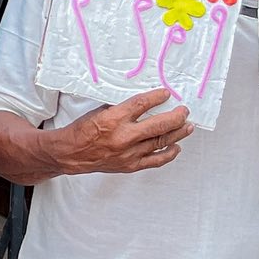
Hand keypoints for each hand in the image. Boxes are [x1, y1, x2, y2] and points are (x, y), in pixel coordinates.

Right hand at [54, 88, 192, 174]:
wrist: (71, 153)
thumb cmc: (83, 131)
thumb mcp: (99, 111)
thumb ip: (121, 108)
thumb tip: (143, 103)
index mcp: (113, 119)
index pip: (142, 104)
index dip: (157, 97)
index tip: (166, 94)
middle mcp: (124, 136)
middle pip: (159, 124)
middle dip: (176, 116)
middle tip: (184, 111)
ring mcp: (129, 153)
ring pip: (161, 142)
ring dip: (178, 133)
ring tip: (188, 126)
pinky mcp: (130, 165)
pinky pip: (155, 160)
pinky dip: (169, 154)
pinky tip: (176, 147)